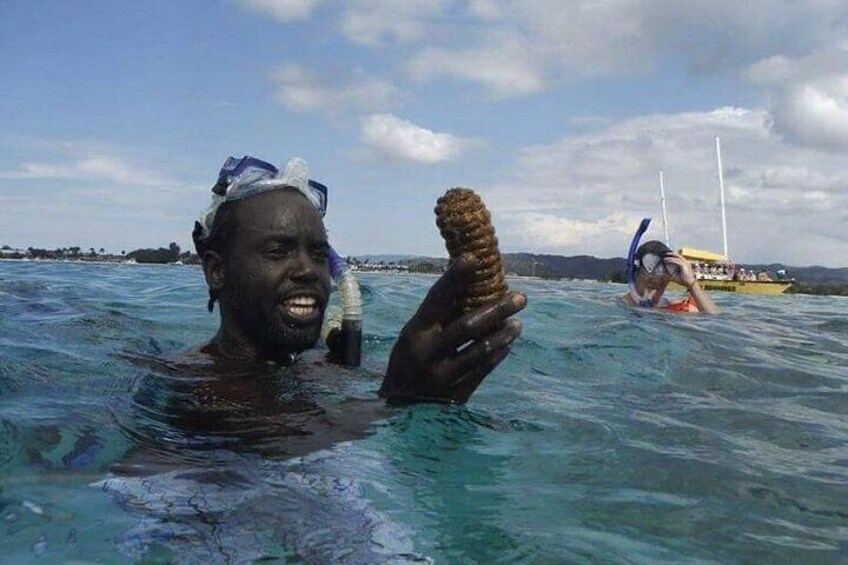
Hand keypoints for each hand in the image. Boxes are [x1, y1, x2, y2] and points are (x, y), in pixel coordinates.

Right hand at [380, 254, 525, 403]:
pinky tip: (507, 344)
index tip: (473, 259)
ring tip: (517, 323)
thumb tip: (470, 287)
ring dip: (503, 333)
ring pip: (480, 349)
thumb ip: (437, 318)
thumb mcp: (413, 338)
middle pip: (467, 325)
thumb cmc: (409, 363)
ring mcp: (442, 375)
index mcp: (414, 332)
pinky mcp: (455, 394)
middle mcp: (427, 352)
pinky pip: (483, 370)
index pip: (436, 299)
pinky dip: (498, 354)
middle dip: (497, 308)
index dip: (454, 278)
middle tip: (520, 296)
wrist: (399, 410)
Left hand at [663, 251, 695, 286]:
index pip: (679, 257)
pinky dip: (671, 260)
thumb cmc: (684, 280)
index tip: (667, 255)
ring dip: (670, 257)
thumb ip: (671, 273)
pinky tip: (667, 261)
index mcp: (685, 264)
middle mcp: (686, 262)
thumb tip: (664, 272)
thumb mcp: (675, 276)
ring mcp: (686, 263)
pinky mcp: (685, 266)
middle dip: (671, 253)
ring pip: (677, 257)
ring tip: (665, 258)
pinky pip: (677, 261)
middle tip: (665, 254)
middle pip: (678, 255)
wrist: (690, 284)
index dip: (673, 255)